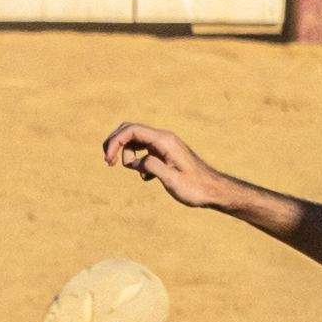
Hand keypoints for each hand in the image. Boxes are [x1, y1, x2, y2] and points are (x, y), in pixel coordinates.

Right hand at [97, 118, 233, 208]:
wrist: (212, 190)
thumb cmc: (195, 187)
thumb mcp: (173, 181)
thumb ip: (154, 167)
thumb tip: (138, 161)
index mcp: (164, 141)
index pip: (132, 130)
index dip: (115, 142)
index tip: (108, 161)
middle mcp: (163, 138)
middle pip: (129, 130)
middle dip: (115, 144)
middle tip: (109, 162)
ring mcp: (163, 145)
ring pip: (134, 141)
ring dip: (127, 156)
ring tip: (139, 174)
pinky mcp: (163, 153)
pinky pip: (142, 151)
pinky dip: (137, 162)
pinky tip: (146, 177)